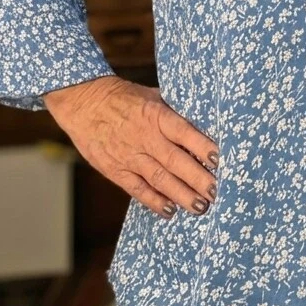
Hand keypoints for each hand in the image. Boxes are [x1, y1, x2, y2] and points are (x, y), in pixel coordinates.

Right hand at [43, 75, 219, 219]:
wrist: (83, 103)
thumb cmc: (123, 97)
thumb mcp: (152, 95)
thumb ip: (174, 110)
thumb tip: (202, 122)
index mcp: (156, 115)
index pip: (185, 133)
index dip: (203, 147)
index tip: (221, 160)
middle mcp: (145, 137)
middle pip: (176, 161)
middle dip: (198, 178)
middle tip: (217, 191)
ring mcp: (129, 156)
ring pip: (160, 179)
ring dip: (182, 195)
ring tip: (201, 207)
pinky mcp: (115, 170)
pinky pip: (137, 189)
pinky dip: (154, 201)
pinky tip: (170, 211)